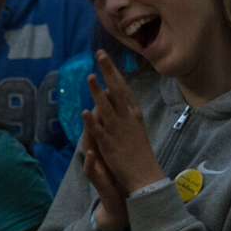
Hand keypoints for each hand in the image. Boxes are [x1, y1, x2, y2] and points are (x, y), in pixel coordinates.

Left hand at [81, 50, 164, 208]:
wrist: (145, 176)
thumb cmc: (140, 153)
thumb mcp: (136, 127)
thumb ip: (127, 112)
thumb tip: (119, 96)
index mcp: (134, 115)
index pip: (123, 89)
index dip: (114, 72)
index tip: (106, 58)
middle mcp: (127, 119)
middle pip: (117, 91)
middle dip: (108, 72)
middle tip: (100, 54)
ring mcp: (117, 132)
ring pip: (106, 108)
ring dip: (98, 92)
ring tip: (89, 77)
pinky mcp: (109, 145)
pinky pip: (99, 131)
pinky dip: (92, 122)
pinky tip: (85, 111)